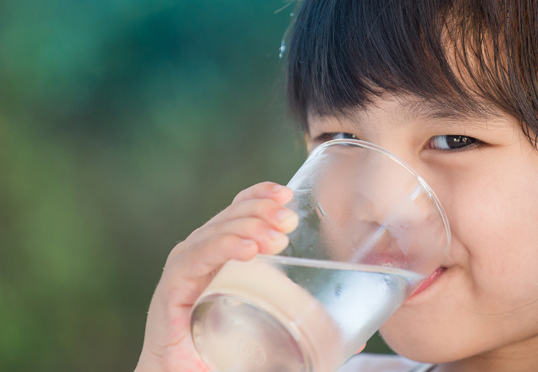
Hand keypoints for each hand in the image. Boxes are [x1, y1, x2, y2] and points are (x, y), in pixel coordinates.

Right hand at [135, 182, 297, 371]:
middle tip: (289, 222)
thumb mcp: (267, 326)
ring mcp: (185, 269)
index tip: (288, 195)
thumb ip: (303, 324)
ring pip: (216, 232)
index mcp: (222, 253)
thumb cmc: (222, 353)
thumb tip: (356, 336)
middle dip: (261, 210)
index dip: (261, 196)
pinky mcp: (171, 289)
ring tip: (274, 239)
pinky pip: (195, 259)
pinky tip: (245, 249)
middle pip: (230, 216)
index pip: (239, 210)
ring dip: (247, 228)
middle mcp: (201, 254)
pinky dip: (221, 247)